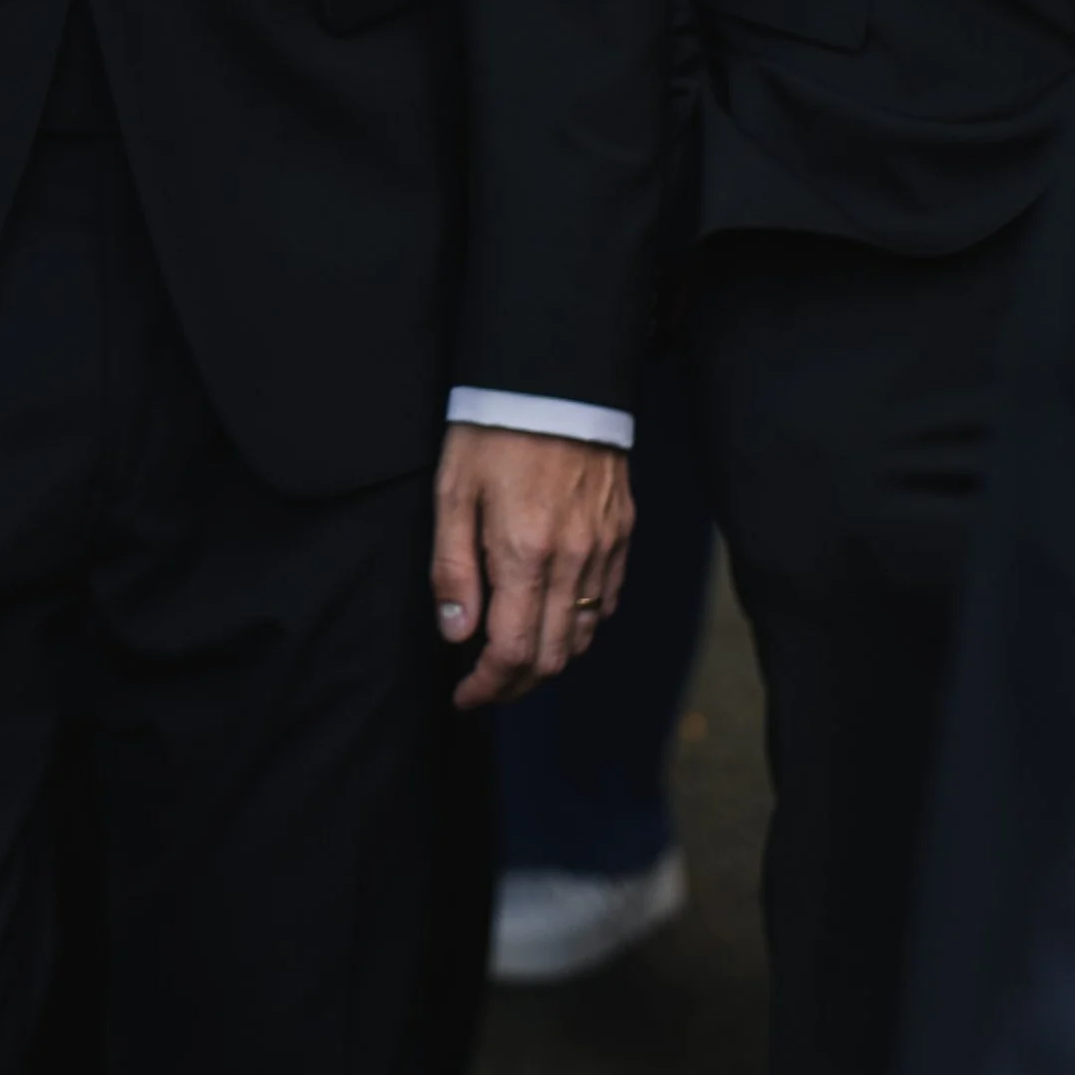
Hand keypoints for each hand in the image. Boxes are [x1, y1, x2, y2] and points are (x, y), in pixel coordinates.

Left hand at [432, 426, 632, 709]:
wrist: (555, 377)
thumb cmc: (494, 430)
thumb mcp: (453, 492)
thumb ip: (453, 568)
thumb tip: (457, 634)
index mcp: (526, 553)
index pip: (513, 652)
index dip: (487, 687)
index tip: (464, 696)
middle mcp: (573, 560)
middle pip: (552, 658)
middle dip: (516, 684)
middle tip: (485, 685)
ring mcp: (604, 548)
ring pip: (583, 636)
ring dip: (548, 659)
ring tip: (514, 656)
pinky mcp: (621, 533)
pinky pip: (606, 602)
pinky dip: (580, 625)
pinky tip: (553, 616)